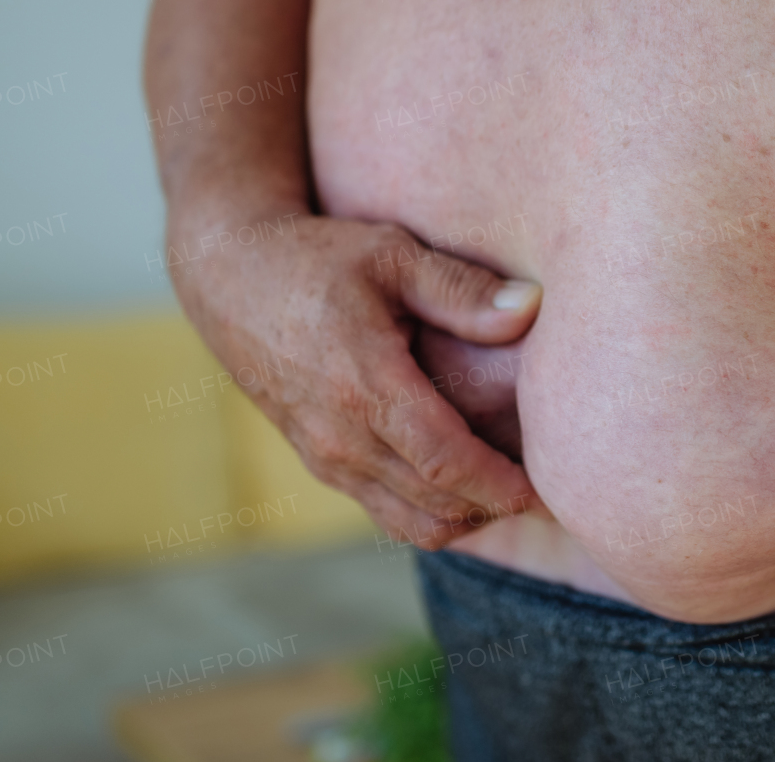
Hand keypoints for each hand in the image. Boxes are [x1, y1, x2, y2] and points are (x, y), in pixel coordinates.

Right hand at [171, 211, 544, 549]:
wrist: (226, 275)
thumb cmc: (314, 257)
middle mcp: (341, 437)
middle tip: (548, 492)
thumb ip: (462, 288)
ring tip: (511, 491)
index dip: (502, 485)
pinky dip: (430, 512)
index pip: (447, 464)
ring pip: (410, 522)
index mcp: (364, 387)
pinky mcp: (318, 462)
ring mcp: (325, 458)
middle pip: (436, 505)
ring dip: (465, 517)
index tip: (547, 487)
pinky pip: (384, 511)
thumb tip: (530, 307)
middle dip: (497, 508)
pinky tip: (465, 484)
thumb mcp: (390, 254)